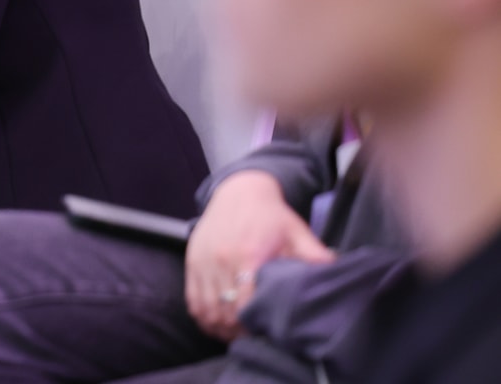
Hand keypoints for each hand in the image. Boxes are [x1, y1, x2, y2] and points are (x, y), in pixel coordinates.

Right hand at [184, 171, 334, 339]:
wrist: (239, 190)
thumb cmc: (270, 215)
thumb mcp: (297, 231)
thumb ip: (315, 255)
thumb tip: (336, 273)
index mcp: (248, 254)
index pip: (244, 304)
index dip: (254, 325)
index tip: (267, 333)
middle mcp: (221, 260)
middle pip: (224, 312)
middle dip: (238, 332)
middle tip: (254, 338)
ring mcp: (203, 262)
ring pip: (206, 309)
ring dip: (220, 327)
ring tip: (236, 334)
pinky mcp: (193, 261)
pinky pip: (192, 299)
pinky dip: (203, 315)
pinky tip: (216, 322)